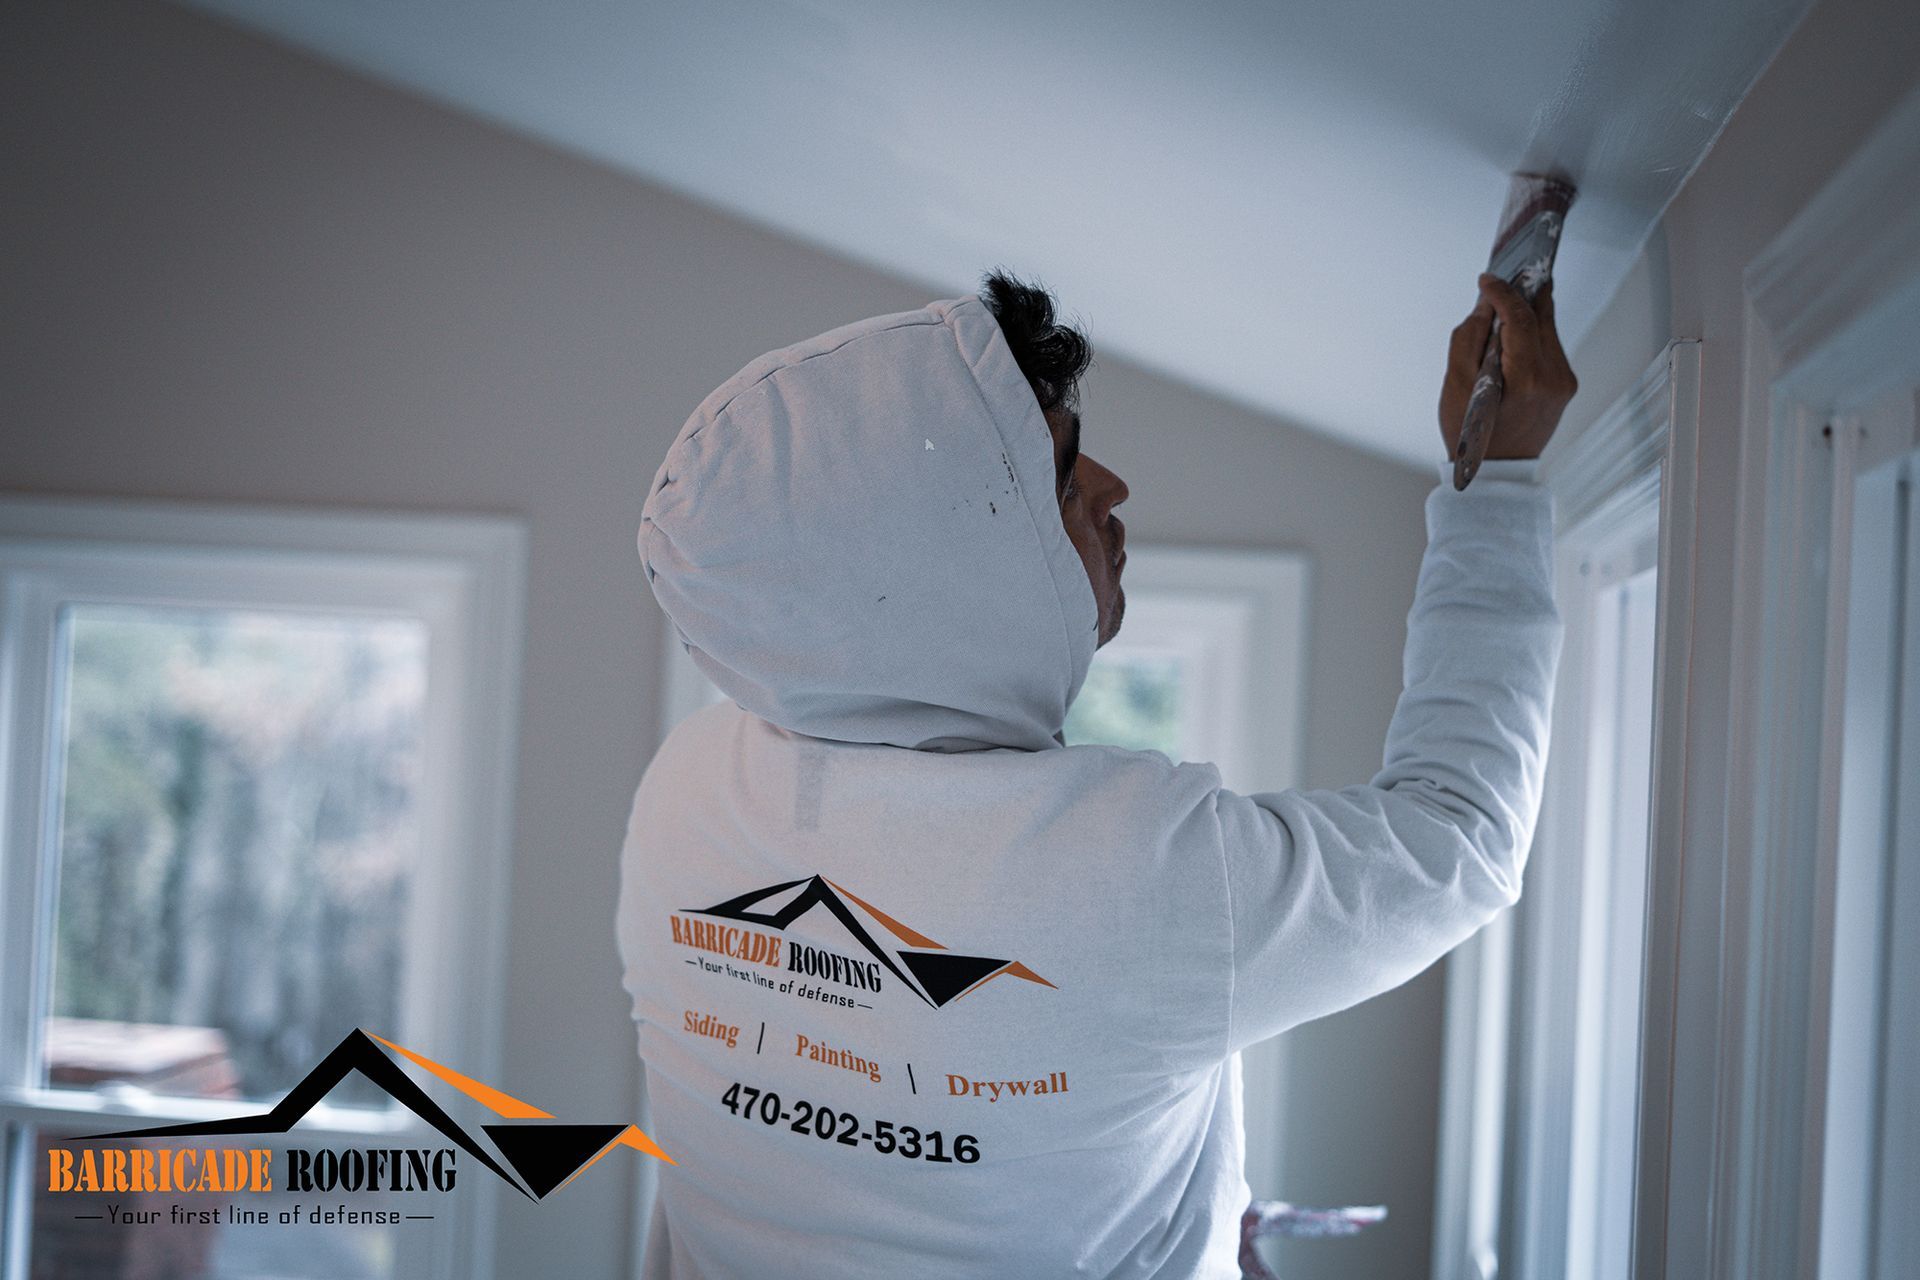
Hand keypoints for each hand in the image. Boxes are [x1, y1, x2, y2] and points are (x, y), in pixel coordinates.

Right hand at [1438, 273, 1578, 461]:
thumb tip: (1486, 304)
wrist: (1498, 472)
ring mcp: (1564, 381)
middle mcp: (1554, 377)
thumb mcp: (1457, 385)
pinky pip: (1549, 345)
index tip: (1486, 280)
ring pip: (1547, 328)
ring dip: (1526, 312)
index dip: (1504, 293)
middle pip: (1541, 317)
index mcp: (1527, 380)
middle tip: (1502, 278)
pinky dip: (1531, 333)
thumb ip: (1470, 338)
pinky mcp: (1566, 384)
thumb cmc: (1471, 432)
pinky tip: (1513, 334)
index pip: (1521, 319)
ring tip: (1504, 303)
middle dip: (1520, 294)